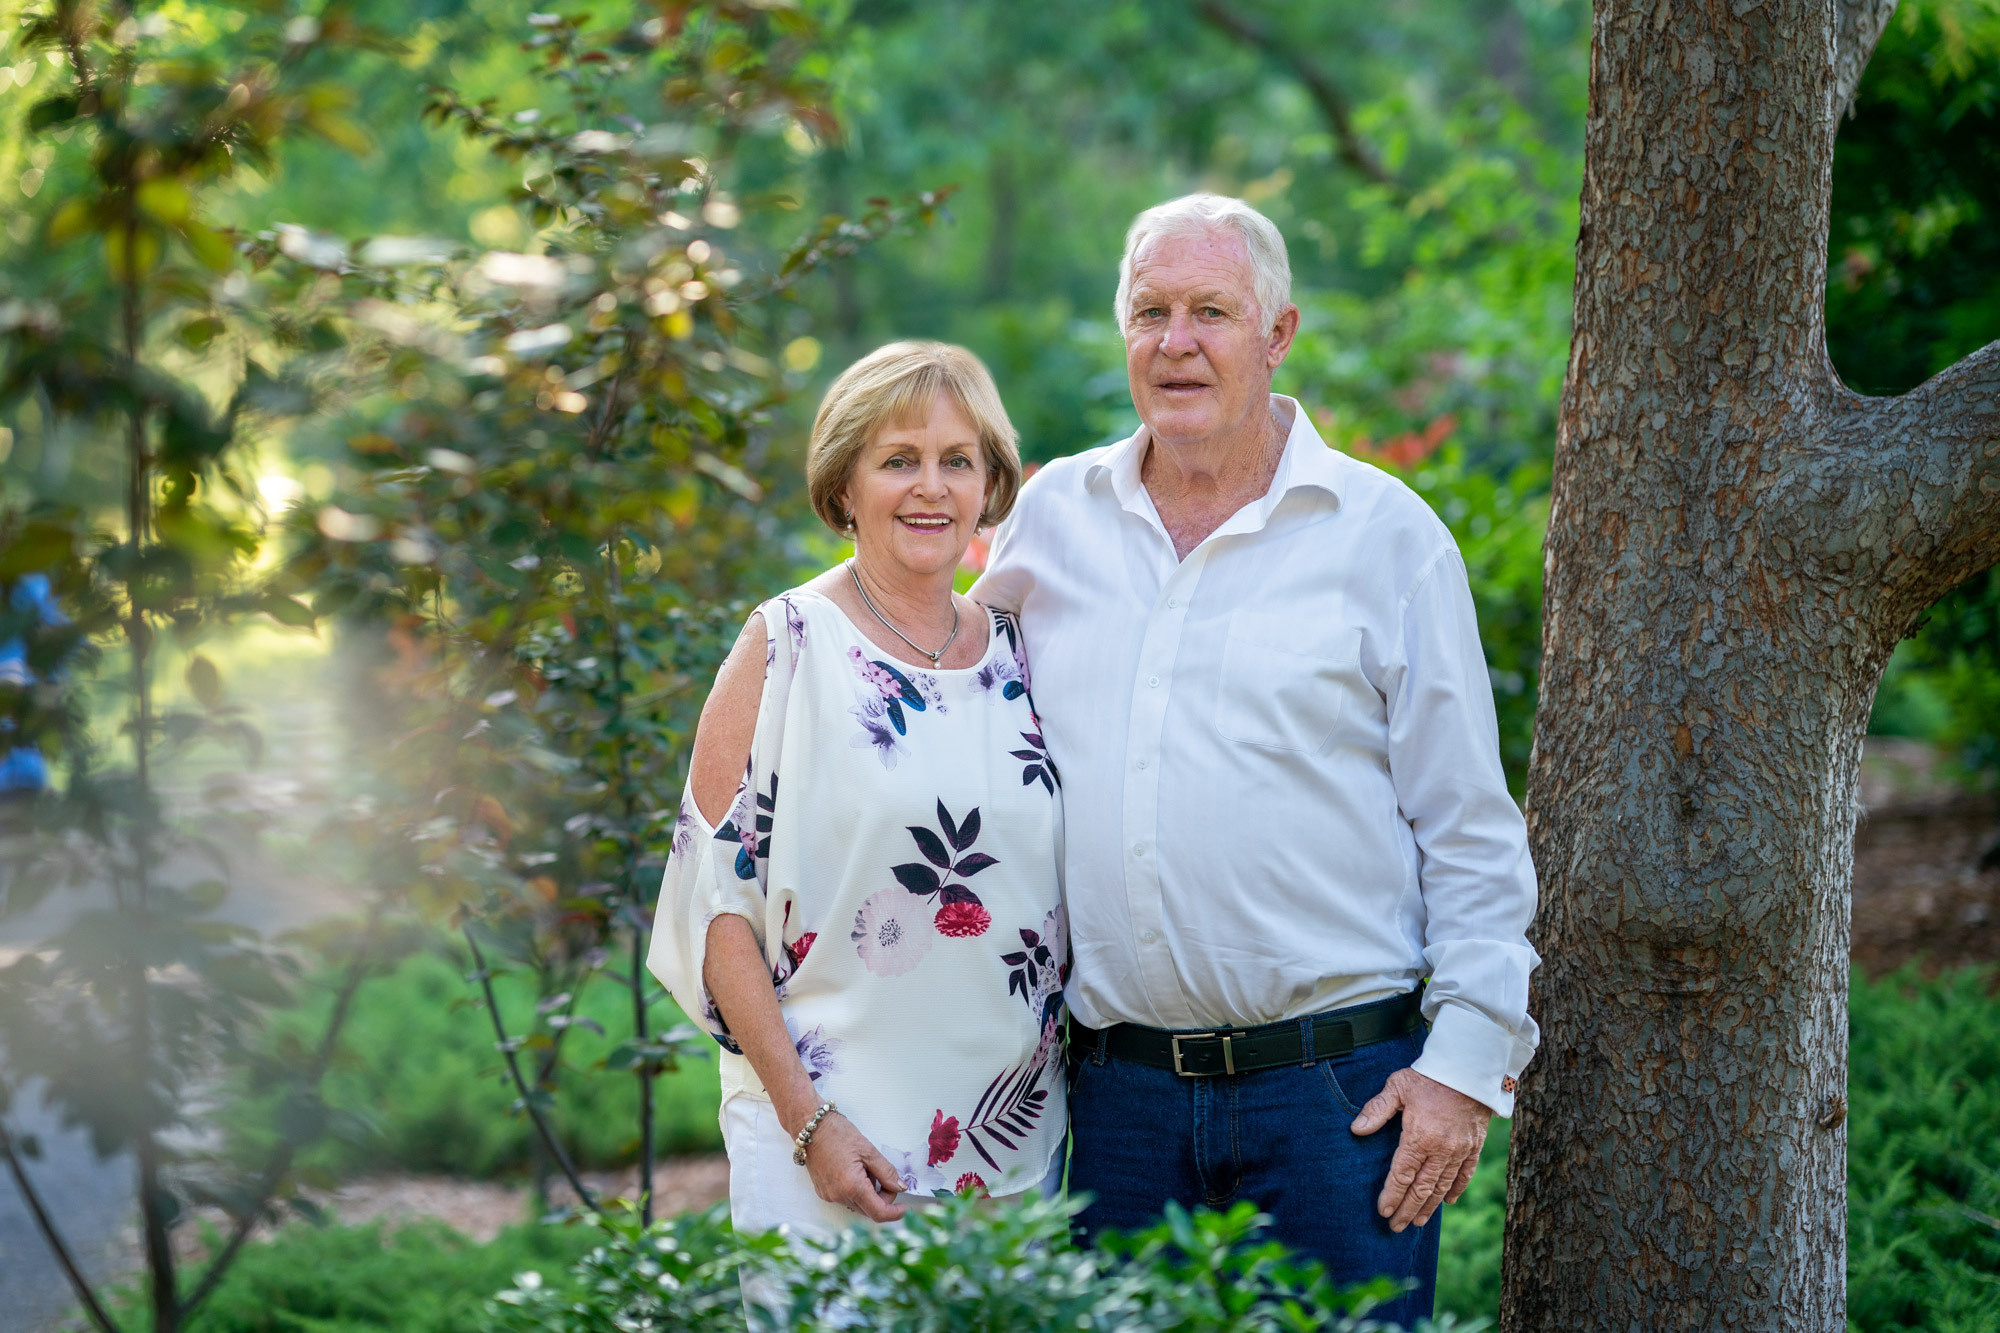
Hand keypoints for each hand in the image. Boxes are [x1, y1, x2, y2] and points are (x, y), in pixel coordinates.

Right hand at [799, 1111, 906, 1222]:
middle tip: (884, 1176)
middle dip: (882, 1198)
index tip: (904, 1208)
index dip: (894, 1214)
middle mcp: (839, 1196)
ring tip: (865, 1168)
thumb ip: (887, 1172)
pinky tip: (854, 1171)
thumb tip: (900, 1188)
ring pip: (858, 1205)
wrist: (811, 1128)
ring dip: (869, 1193)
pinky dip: (856, 1190)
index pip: (878, 1213)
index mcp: (852, 1186)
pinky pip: (846, 1199)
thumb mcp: (869, 1150)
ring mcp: (829, 1196)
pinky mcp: (823, 1192)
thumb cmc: (839, 1134)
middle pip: (869, 1210)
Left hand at [1351, 1067, 1490, 1231]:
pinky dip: (1456, 1189)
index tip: (1383, 1212)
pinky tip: (1448, 1201)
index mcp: (1419, 1137)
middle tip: (1396, 1227)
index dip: (1392, 1196)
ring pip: (1443, 1186)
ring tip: (1417, 1221)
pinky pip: (1465, 1174)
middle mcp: (1441, 1149)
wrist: (1470, 1068)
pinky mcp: (1475, 1146)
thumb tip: (1356, 1130)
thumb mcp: (1397, 1087)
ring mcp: (1460, 1150)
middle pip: (1422, 1188)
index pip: (1402, 1175)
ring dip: (1429, 1206)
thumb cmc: (1429, 1076)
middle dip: (1407, 1209)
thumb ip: (1377, 1110)